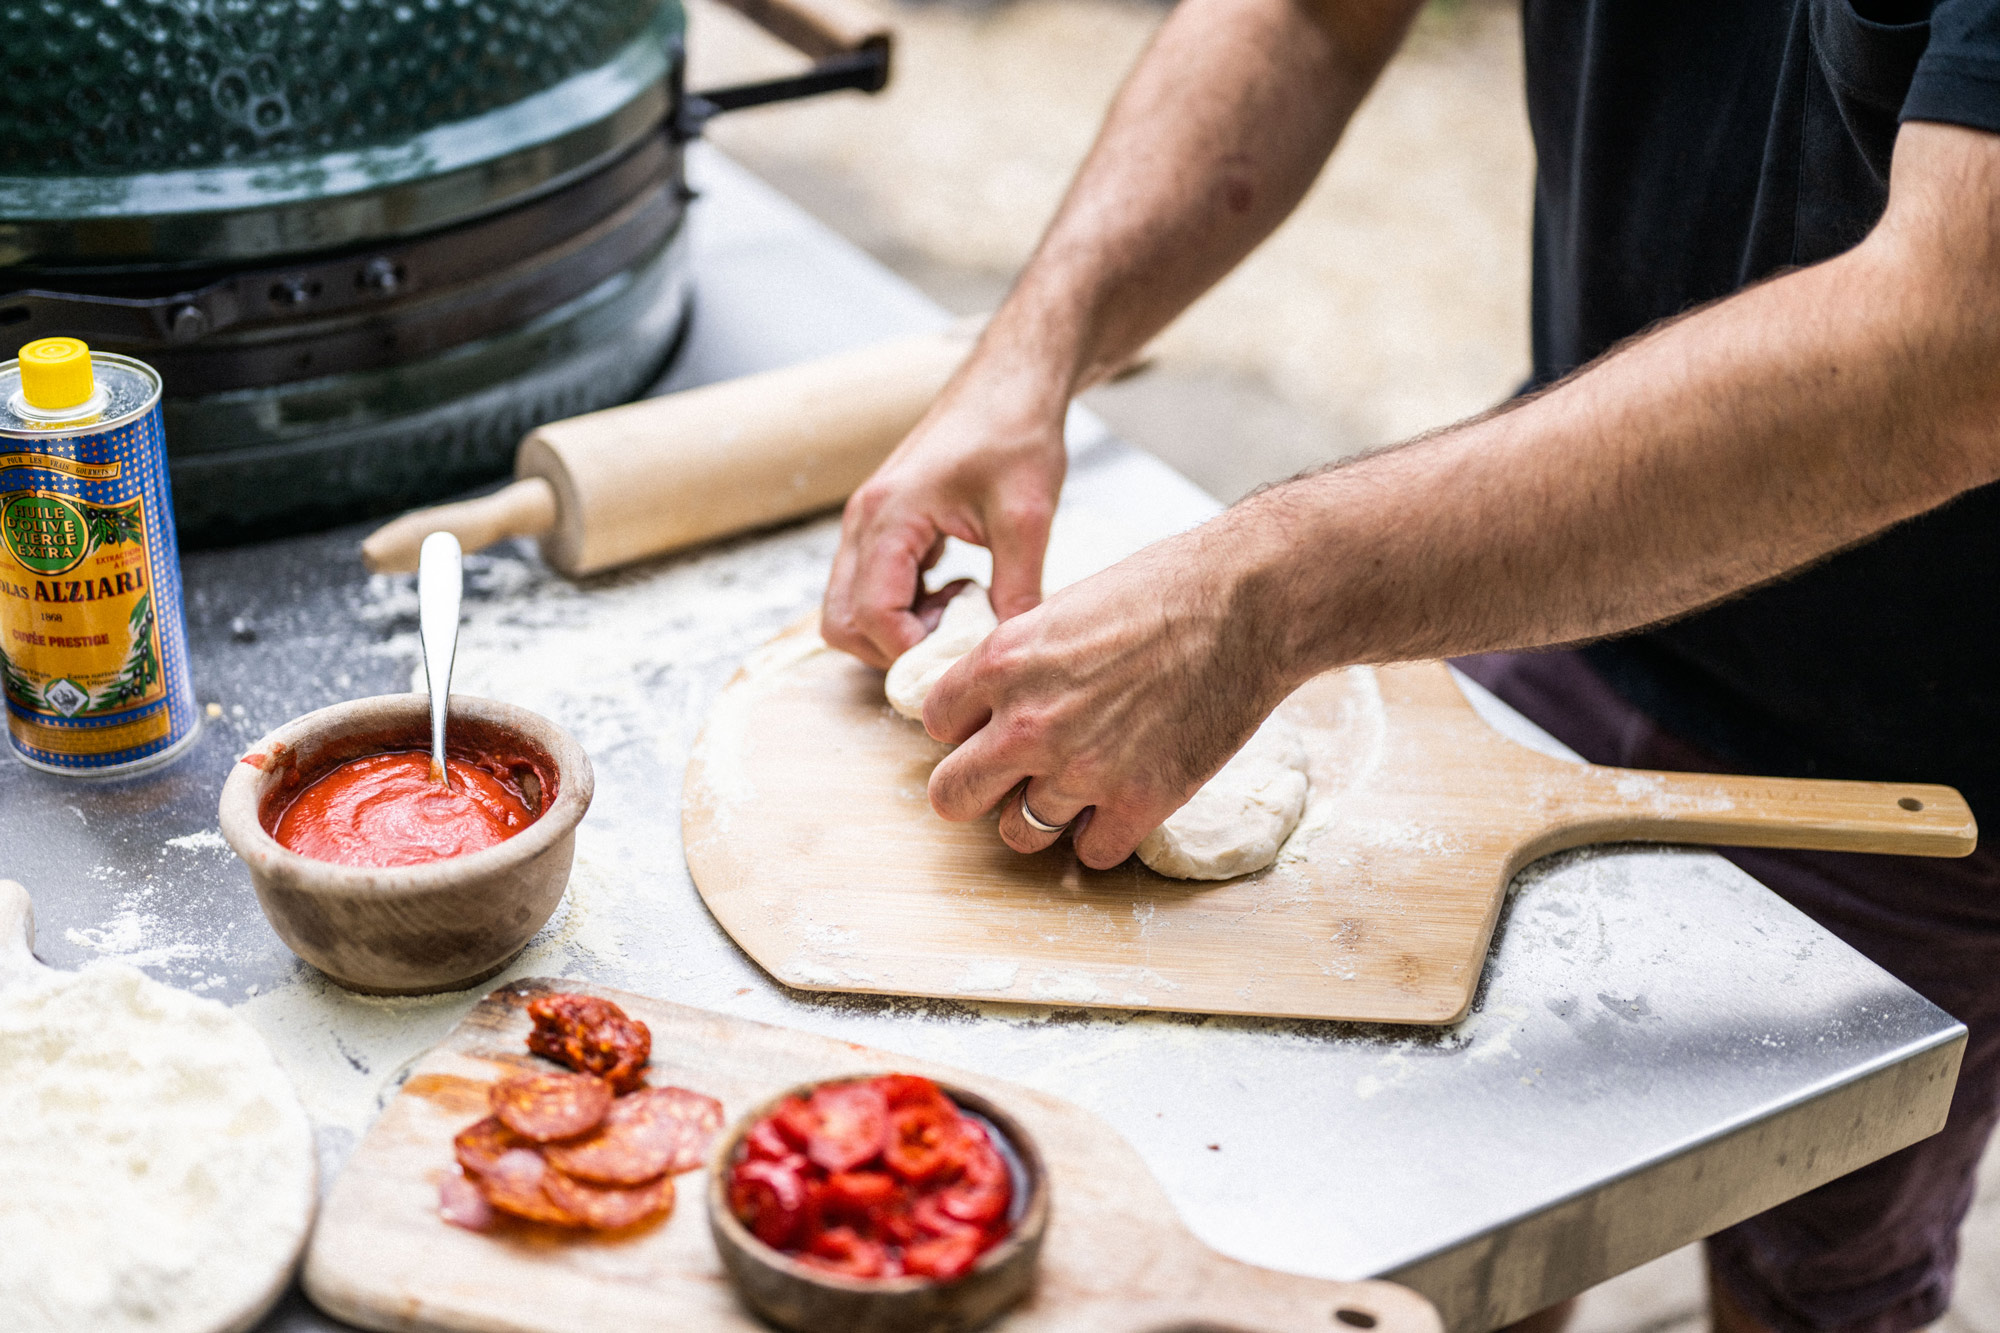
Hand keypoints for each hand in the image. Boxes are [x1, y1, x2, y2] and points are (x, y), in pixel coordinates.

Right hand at [822, 368, 1067, 669]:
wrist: (1010, 383)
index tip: (963, 654)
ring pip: (848, 609)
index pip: (872, 616)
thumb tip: (1010, 651)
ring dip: (896, 629)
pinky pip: (868, 588)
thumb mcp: (1026, 517)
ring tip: (959, 609)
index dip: (913, 651)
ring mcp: (866, 523)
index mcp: (890, 516)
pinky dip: (902, 608)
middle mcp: (864, 521)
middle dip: (892, 650)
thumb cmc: (1014, 433)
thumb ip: (1017, 589)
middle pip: (840, 622)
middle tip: (955, 638)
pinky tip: (955, 591)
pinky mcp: (882, 525)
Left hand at [919, 529, 1292, 867]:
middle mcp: (1029, 723)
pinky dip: (1102, 835)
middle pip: (952, 796)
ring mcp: (1081, 769)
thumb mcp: (1064, 608)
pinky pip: (1090, 854)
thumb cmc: (1163, 590)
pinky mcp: (1139, 803)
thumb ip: (1018, 661)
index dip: (964, 727)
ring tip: (1072, 789)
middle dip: (975, 789)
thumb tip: (995, 701)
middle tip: (1007, 778)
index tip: (990, 724)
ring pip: (1018, 834)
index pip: (935, 723)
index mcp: (1002, 663)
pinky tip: (1120, 803)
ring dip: (1040, 816)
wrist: (1248, 604)